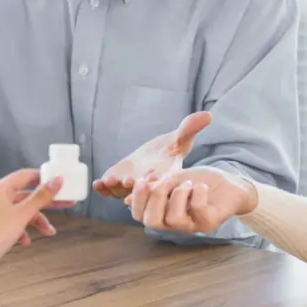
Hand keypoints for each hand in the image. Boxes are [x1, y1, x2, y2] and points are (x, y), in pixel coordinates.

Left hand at [0, 169, 65, 284]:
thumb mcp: (22, 214)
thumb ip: (41, 197)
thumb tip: (57, 180)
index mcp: (0, 189)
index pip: (25, 175)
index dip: (43, 177)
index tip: (59, 182)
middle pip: (27, 195)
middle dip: (46, 202)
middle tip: (65, 202)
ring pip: (22, 212)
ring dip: (36, 221)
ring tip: (49, 232)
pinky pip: (14, 224)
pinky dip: (23, 231)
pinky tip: (26, 241)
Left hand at [92, 111, 211, 198]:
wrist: (154, 156)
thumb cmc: (170, 148)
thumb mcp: (180, 138)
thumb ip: (190, 128)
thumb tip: (207, 115)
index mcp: (166, 177)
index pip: (163, 182)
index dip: (157, 181)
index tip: (151, 177)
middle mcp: (148, 186)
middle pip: (142, 190)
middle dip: (135, 187)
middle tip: (129, 181)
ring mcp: (131, 187)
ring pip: (123, 192)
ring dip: (116, 189)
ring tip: (110, 181)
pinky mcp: (118, 184)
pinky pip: (109, 190)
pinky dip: (103, 189)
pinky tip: (98, 184)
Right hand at [126, 167, 257, 234]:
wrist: (229, 184)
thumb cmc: (199, 182)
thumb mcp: (174, 180)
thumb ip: (155, 188)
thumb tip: (128, 199)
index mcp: (162, 212)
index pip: (140, 215)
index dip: (137, 199)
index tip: (142, 180)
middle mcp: (174, 224)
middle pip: (152, 222)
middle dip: (155, 198)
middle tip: (165, 182)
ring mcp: (192, 225)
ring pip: (174, 218)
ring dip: (179, 195)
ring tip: (188, 184)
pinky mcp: (209, 222)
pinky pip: (198, 209)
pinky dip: (198, 193)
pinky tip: (202, 187)